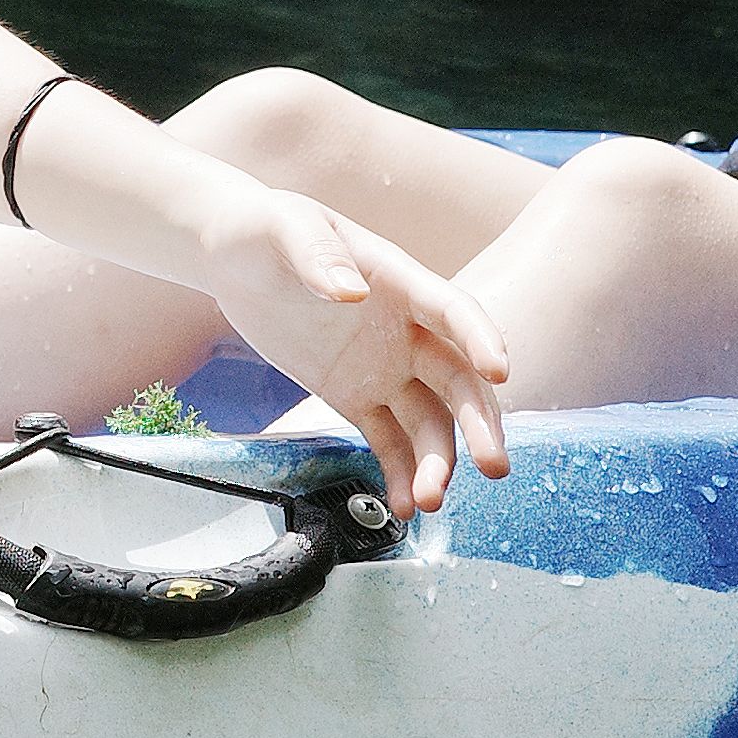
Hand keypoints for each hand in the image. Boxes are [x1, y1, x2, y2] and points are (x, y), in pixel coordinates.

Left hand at [200, 194, 510, 516]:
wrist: (237, 257)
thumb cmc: (267, 229)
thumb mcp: (288, 228)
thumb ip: (319, 258)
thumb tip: (351, 296)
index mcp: (401, 282)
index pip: (453, 311)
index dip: (481, 339)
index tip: (500, 372)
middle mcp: (407, 330)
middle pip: (457, 380)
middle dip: (479, 424)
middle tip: (493, 467)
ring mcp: (386, 367)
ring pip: (429, 420)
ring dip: (437, 461)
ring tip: (428, 502)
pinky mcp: (357, 396)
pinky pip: (388, 440)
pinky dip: (399, 474)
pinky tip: (402, 508)